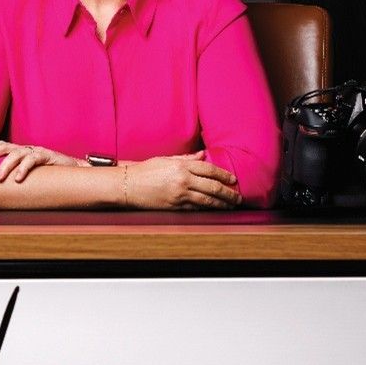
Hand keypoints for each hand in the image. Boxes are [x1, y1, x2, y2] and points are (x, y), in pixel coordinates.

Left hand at [0, 141, 82, 182]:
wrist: (74, 170)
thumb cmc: (49, 173)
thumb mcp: (30, 172)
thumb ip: (17, 174)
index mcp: (21, 151)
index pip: (1, 145)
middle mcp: (27, 148)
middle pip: (5, 147)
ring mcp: (37, 151)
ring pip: (17, 154)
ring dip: (6, 166)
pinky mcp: (47, 156)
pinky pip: (33, 160)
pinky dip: (24, 168)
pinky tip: (18, 178)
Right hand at [125, 156, 240, 209]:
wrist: (127, 186)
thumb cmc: (144, 171)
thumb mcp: (165, 159)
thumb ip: (186, 158)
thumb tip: (203, 154)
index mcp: (181, 166)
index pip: (209, 169)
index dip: (224, 175)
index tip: (233, 180)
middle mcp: (183, 180)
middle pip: (212, 186)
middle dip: (228, 192)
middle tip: (238, 197)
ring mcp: (179, 195)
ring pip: (207, 200)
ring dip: (221, 203)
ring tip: (231, 205)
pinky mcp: (174, 206)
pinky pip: (195, 208)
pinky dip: (207, 209)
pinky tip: (214, 210)